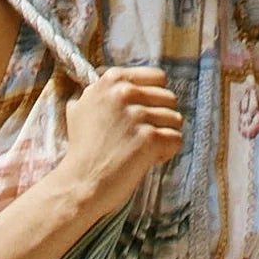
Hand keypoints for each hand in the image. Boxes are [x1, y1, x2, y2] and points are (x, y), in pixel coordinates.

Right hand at [52, 66, 183, 221]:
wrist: (80, 181)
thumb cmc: (81, 149)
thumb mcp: (81, 107)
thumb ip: (100, 90)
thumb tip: (110, 78)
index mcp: (112, 80)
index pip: (158, 77)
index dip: (155, 98)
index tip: (144, 113)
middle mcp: (125, 92)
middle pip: (169, 99)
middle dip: (161, 119)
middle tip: (141, 137)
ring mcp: (138, 115)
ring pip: (176, 119)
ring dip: (164, 137)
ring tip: (143, 149)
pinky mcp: (149, 138)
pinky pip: (177, 139)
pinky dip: (166, 153)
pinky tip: (147, 160)